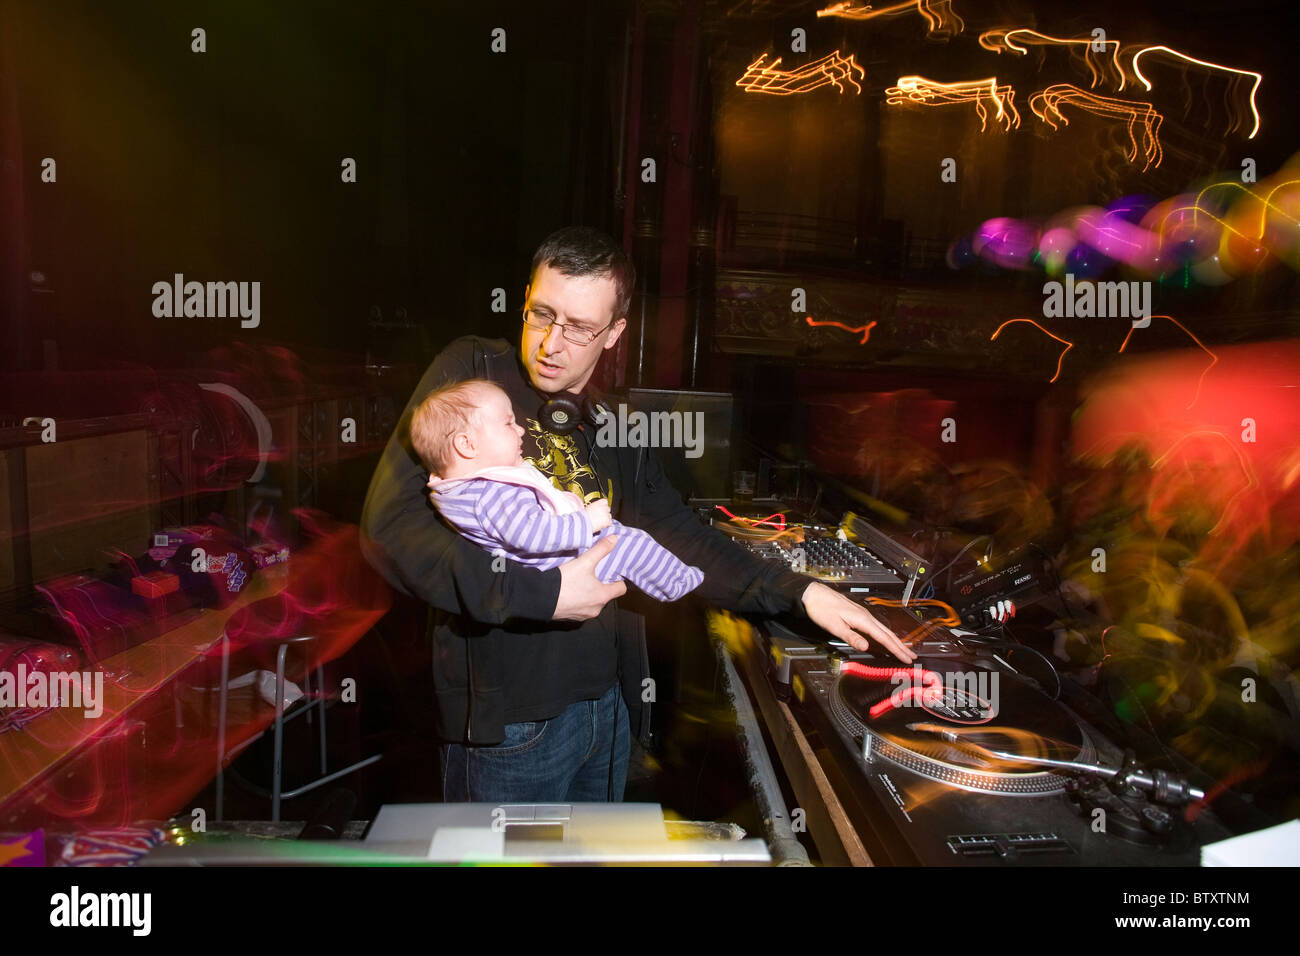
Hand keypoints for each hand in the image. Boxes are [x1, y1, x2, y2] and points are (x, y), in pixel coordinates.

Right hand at [554, 535, 625, 620]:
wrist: (540, 599)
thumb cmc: (565, 582)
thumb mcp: (584, 562)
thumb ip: (600, 549)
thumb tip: (615, 539)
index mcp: (603, 596)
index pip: (621, 589)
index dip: (619, 579)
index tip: (613, 571)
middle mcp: (596, 609)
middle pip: (606, 595)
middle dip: (602, 584)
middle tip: (596, 573)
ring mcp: (583, 615)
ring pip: (593, 602)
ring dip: (590, 593)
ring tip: (581, 580)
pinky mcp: (571, 617)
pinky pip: (580, 608)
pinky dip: (579, 600)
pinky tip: (571, 590)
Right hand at [584, 499, 611, 532]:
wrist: (583, 522)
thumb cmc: (583, 516)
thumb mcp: (589, 507)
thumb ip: (595, 507)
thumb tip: (597, 509)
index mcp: (600, 502)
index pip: (605, 502)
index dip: (603, 506)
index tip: (601, 509)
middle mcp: (604, 507)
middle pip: (608, 509)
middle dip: (605, 513)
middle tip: (599, 517)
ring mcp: (606, 514)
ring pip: (609, 516)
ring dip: (606, 519)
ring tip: (599, 522)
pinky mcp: (608, 521)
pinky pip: (610, 523)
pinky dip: (607, 525)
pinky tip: (601, 525)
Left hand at [799, 582, 916, 662]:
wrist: (813, 594)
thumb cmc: (821, 608)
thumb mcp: (834, 626)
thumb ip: (851, 637)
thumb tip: (866, 647)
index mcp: (862, 620)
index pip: (884, 638)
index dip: (896, 649)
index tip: (906, 658)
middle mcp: (866, 616)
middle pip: (888, 633)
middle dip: (901, 646)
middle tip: (912, 656)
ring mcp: (863, 614)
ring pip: (884, 629)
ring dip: (895, 640)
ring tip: (904, 649)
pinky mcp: (859, 614)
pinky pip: (877, 626)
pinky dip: (886, 634)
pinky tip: (886, 638)